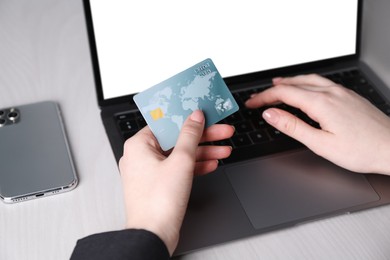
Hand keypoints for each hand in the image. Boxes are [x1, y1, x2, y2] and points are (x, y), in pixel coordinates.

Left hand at [119, 110, 233, 254]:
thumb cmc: (158, 202)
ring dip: (204, 152)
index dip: (189, 118)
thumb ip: (190, 136)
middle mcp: (142, 156)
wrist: (154, 235)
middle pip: (177, 139)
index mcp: (139, 145)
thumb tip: (195, 117)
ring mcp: (150, 171)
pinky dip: (195, 166)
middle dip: (204, 137)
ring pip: (181, 155)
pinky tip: (212, 164)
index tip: (204, 115)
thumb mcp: (181, 161)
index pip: (167, 122)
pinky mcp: (159, 184)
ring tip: (224, 150)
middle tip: (223, 132)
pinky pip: (179, 169)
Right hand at [245, 74, 389, 174]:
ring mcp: (341, 92)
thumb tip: (270, 114)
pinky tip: (305, 88)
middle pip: (294, 84)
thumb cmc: (362, 150)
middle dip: (272, 90)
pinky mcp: (349, 95)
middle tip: (258, 97)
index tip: (251, 103)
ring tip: (277, 85)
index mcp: (321, 103)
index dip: (263, 97)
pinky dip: (305, 82)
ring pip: (308, 79)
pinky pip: (321, 82)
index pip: (284, 93)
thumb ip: (292, 126)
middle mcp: (331, 92)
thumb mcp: (320, 144)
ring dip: (289, 81)